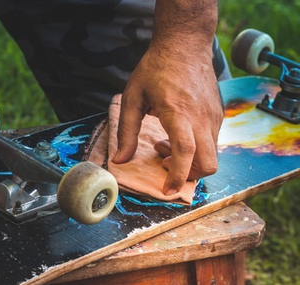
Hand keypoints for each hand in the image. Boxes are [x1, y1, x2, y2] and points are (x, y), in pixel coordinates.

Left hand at [112, 43, 222, 194]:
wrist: (185, 45)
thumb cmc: (155, 69)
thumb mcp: (132, 97)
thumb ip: (127, 131)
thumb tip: (121, 160)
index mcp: (178, 112)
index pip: (185, 151)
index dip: (177, 175)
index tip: (167, 190)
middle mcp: (201, 118)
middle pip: (208, 163)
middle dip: (187, 176)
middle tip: (163, 165)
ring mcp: (214, 117)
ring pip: (211, 156)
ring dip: (189, 162)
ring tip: (163, 145)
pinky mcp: (218, 115)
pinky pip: (211, 143)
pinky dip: (195, 150)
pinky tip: (175, 135)